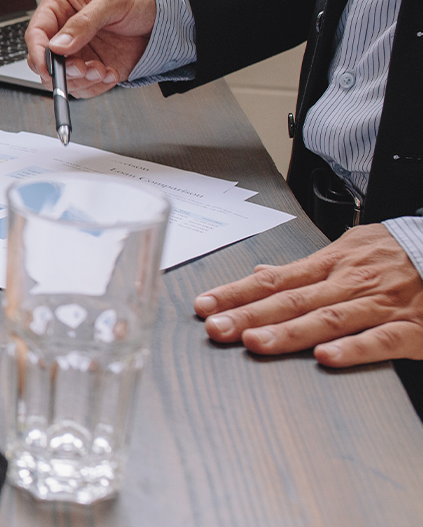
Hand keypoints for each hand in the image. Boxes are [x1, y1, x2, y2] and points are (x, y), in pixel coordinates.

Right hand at [24, 0, 156, 97]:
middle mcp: (63, 33)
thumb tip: (58, 45)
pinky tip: (111, 73)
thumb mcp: (112, 2)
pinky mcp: (90, 70)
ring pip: (61, 79)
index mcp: (59, 8)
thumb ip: (84, 22)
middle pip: (43, 61)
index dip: (37, 52)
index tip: (48, 66)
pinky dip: (96, 87)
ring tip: (103, 71)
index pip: (36, 33)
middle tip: (83, 69)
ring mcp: (76, 53)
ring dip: (82, 81)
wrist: (163, 18)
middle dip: (63, 70)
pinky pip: (82, 88)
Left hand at [194, 224, 422, 365]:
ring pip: (328, 319)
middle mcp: (349, 284)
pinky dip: (353, 349)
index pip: (274, 280)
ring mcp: (380, 306)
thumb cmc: (401, 252)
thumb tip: (262, 273)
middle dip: (249, 315)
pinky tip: (325, 358)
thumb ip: (306, 267)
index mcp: (332, 264)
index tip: (204, 306)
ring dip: (288, 332)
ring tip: (253, 343)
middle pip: (291, 300)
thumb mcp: (351, 248)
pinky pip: (380, 340)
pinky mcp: (412, 329)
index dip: (237, 293)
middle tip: (214, 329)